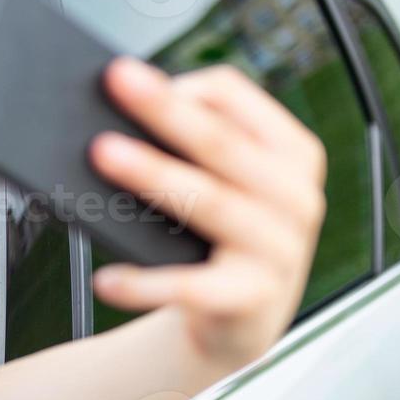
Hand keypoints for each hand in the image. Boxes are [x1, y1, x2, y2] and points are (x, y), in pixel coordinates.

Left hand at [88, 58, 327, 371]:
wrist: (240, 322)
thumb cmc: (216, 236)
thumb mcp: (221, 185)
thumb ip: (188, 150)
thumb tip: (113, 118)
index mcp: (291, 152)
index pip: (233, 96)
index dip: (180, 85)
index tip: (129, 77)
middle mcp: (297, 196)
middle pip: (221, 143)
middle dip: (164, 110)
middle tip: (115, 82)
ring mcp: (281, 250)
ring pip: (211, 202)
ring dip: (153, 174)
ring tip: (102, 155)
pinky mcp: (254, 300)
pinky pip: (192, 288)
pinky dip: (144, 284)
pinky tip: (106, 280)